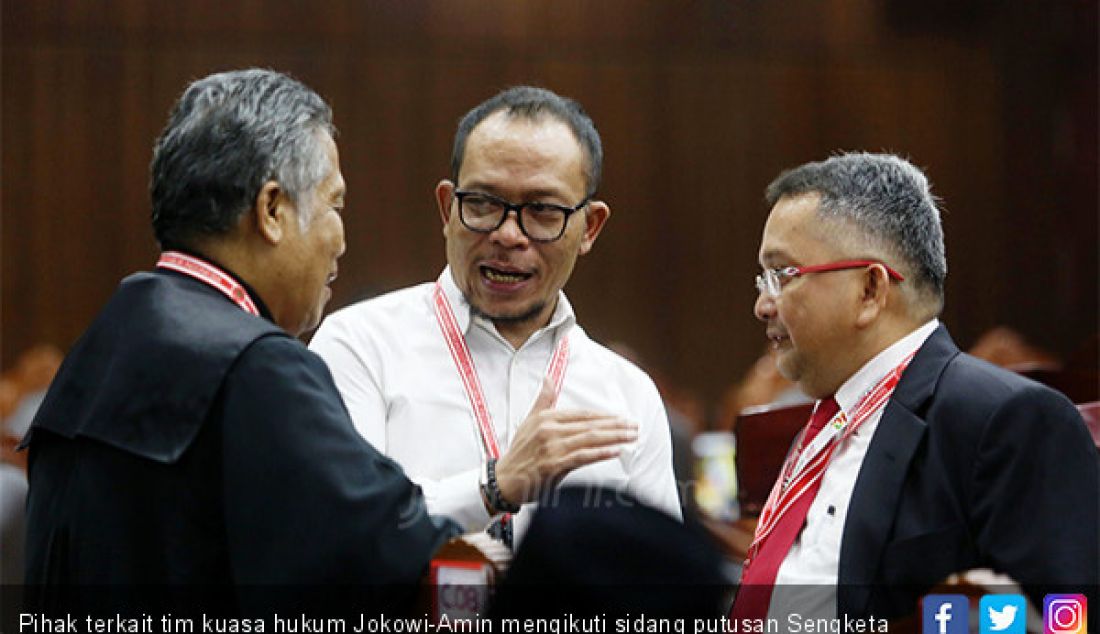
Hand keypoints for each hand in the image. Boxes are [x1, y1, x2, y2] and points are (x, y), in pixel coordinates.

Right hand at [494, 377, 637, 505]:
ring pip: (590, 439)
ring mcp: (552, 447)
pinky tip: (616, 451)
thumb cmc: (520, 452)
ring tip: (631, 436)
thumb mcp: (530, 420)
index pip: (582, 414)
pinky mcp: (554, 464)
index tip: (621, 418)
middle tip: (635, 426)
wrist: (505, 479)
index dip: (604, 416)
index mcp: (547, 417)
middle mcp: (550, 429)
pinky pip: (583, 456)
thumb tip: (549, 377)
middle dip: (616, 425)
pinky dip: (601, 453)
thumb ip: (544, 399)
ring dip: (614, 437)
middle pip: (590, 425)